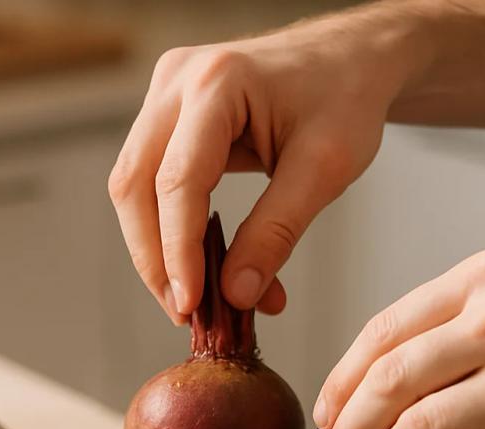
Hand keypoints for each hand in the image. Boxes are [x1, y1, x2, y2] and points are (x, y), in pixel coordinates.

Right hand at [109, 10, 418, 322]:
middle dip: (154, 258)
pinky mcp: (171, 116)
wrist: (350, 61)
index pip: (177, 180)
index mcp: (217, 83)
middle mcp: (177, 81)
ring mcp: (167, 96)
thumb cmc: (346, 98)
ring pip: (133, 186)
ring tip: (190, 298)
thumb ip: (277, 232)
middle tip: (182, 311)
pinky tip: (198, 265)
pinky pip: (152, 180)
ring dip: (156, 249)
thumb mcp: (325, 169)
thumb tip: (236, 294)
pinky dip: (170, 230)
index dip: (178, 251)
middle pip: (134, 184)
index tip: (190, 304)